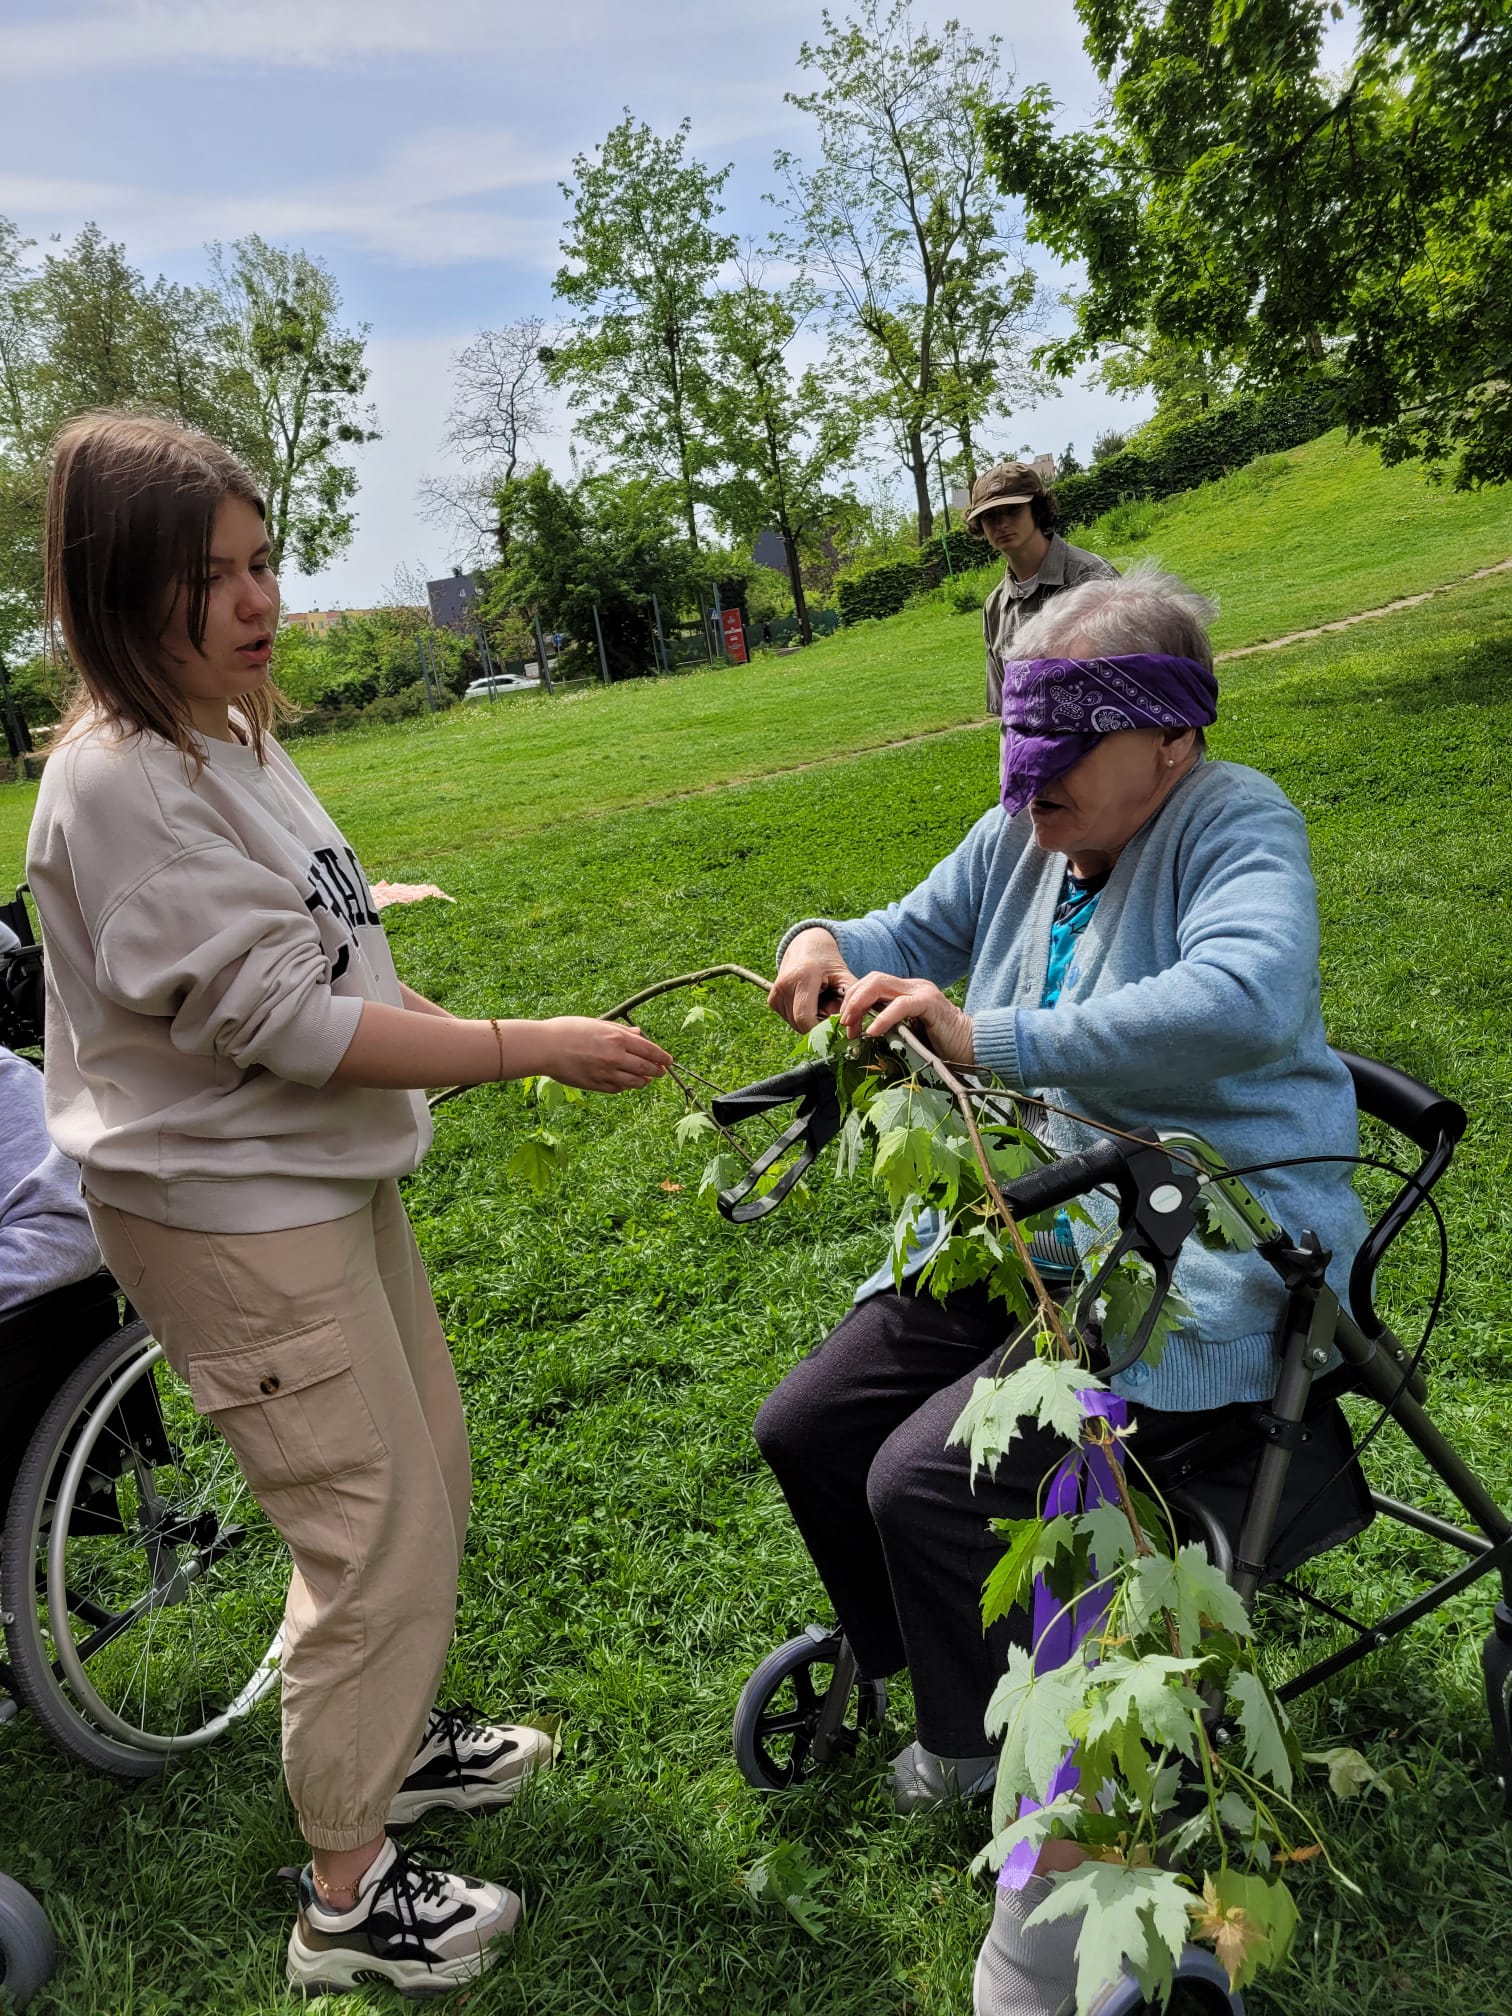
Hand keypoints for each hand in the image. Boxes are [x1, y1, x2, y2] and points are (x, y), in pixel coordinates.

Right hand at [538, 1017, 672, 1092]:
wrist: (545, 1047)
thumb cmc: (569, 1030)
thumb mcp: (598, 1024)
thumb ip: (621, 1031)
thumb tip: (640, 1035)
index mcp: (617, 1038)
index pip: (650, 1050)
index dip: (662, 1057)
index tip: (669, 1061)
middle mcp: (615, 1056)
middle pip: (646, 1068)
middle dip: (657, 1071)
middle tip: (661, 1072)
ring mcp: (606, 1073)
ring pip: (635, 1082)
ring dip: (643, 1081)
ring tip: (646, 1079)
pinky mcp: (596, 1085)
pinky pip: (618, 1089)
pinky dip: (625, 1086)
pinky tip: (626, 1084)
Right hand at [768, 928, 857, 1031]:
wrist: (806, 947)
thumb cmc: (828, 963)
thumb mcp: (844, 975)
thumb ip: (850, 999)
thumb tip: (848, 1024)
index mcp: (802, 977)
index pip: (805, 1017)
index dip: (820, 1030)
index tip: (834, 1029)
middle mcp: (784, 985)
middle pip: (800, 1023)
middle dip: (817, 1026)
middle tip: (830, 1014)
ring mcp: (775, 993)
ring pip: (794, 1024)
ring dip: (809, 1022)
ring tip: (820, 1005)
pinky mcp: (772, 1000)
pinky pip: (789, 1019)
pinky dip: (801, 1018)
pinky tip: (809, 1004)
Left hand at [837, 972, 974, 1063]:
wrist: (971, 1048)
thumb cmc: (939, 1045)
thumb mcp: (906, 1032)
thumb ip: (888, 1026)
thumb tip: (860, 1034)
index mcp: (905, 990)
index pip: (870, 984)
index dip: (852, 1000)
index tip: (845, 1024)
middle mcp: (912, 986)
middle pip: (871, 980)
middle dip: (851, 1001)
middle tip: (844, 1024)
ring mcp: (922, 991)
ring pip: (880, 984)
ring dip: (860, 1005)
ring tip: (852, 1026)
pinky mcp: (930, 1003)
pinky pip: (901, 1005)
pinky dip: (883, 1017)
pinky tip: (874, 1031)